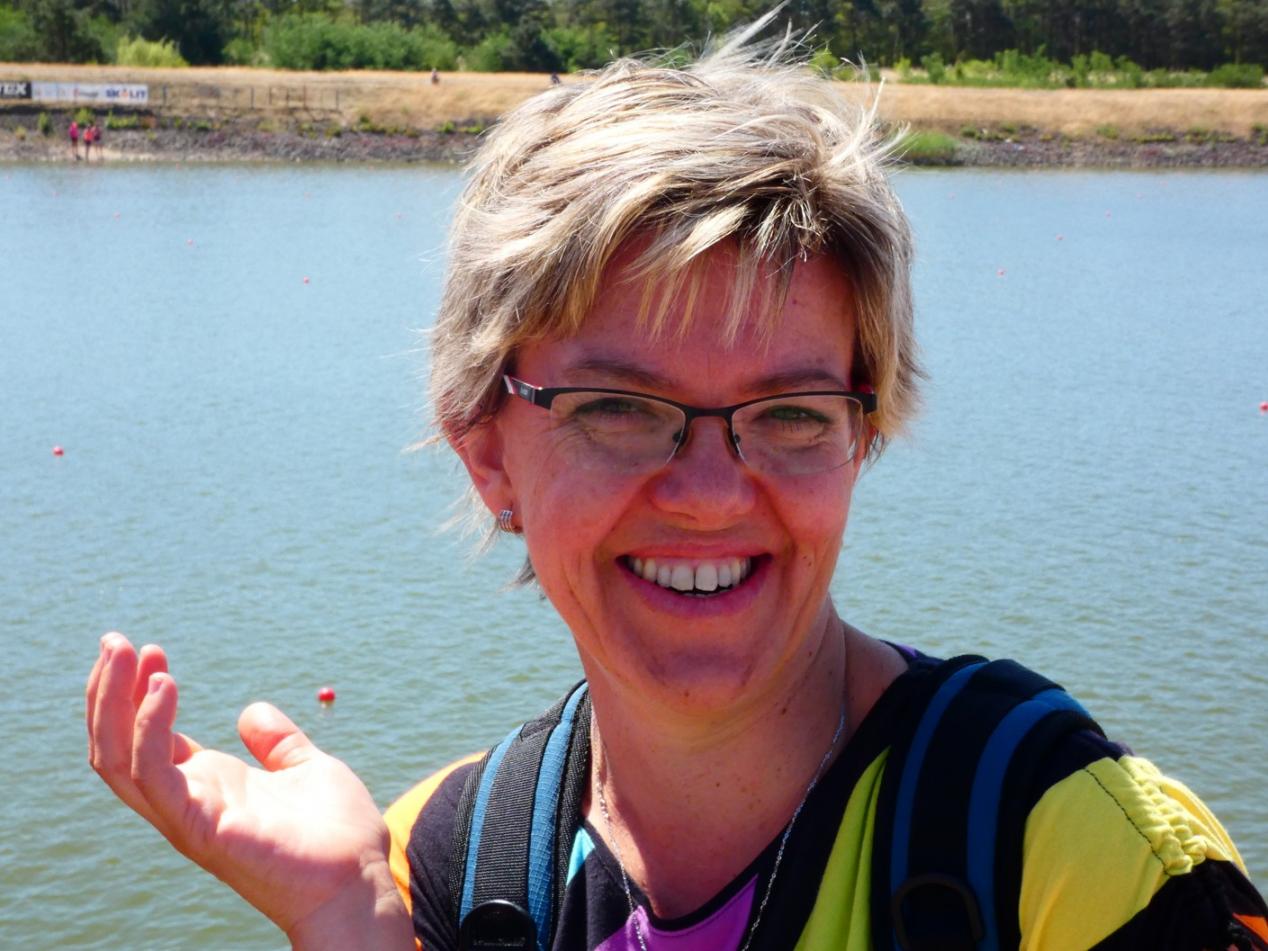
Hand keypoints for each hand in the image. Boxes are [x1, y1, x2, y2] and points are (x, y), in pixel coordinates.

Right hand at [86, 633, 412, 948]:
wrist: (358, 881)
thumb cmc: (335, 835)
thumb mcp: (305, 769)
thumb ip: (277, 742)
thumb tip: (250, 713)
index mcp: (206, 786)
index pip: (145, 738)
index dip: (138, 694)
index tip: (151, 650)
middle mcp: (186, 801)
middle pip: (117, 747)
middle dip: (107, 692)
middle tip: (115, 640)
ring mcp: (188, 816)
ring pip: (118, 760)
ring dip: (113, 703)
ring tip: (128, 651)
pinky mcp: (200, 827)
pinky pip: (154, 774)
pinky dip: (150, 727)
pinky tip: (165, 686)